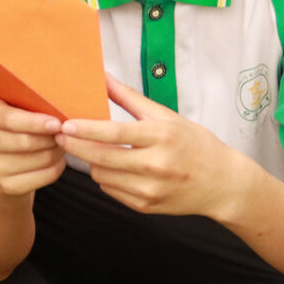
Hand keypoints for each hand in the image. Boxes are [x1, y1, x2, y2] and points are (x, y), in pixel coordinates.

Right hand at [0, 97, 66, 196]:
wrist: (4, 155)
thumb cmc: (18, 123)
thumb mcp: (19, 106)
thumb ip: (33, 104)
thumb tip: (61, 116)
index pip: (9, 119)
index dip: (36, 122)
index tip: (57, 124)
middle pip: (25, 141)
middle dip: (51, 137)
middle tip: (65, 133)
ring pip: (39, 159)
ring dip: (57, 151)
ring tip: (61, 143)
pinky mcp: (4, 185)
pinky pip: (43, 176)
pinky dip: (57, 167)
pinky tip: (57, 159)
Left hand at [54, 78, 245, 218]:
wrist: (222, 184)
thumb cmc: (195, 145)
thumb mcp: (167, 116)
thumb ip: (130, 98)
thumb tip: (103, 76)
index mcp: (161, 137)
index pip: (114, 134)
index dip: (85, 130)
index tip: (64, 124)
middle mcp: (155, 165)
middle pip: (101, 157)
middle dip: (75, 146)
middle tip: (61, 135)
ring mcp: (150, 189)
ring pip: (101, 176)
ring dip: (91, 161)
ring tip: (92, 148)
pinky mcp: (145, 207)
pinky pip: (110, 191)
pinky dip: (106, 177)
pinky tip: (112, 167)